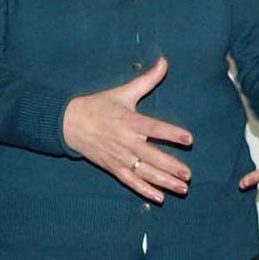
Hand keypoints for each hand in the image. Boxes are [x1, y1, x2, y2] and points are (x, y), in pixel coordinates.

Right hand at [61, 56, 193, 203]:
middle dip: (171, 166)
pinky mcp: (113, 167)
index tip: (188, 138)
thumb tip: (165, 61)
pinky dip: (144, 190)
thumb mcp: (123, 91)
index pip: (154, 127)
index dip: (171, 133)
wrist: (69, 122)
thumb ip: (147, 79)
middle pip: (151, 156)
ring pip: (144, 172)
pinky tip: (159, 198)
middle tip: (188, 174)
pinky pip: (130, 181)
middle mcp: (125, 141)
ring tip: (182, 189)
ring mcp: (119, 156)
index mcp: (129, 120)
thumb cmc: (98, 105)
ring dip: (163, 182)